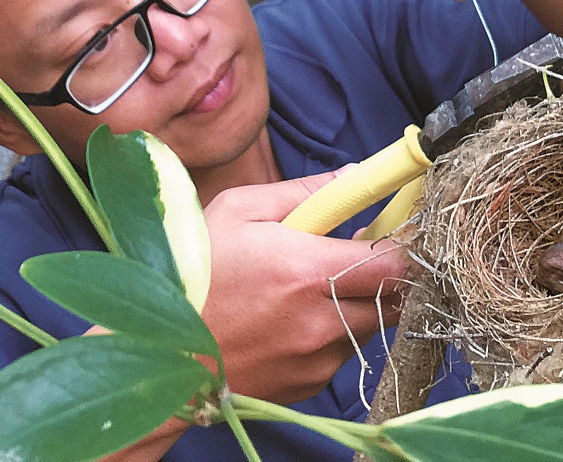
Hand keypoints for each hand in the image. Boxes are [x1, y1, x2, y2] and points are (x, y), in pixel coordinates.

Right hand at [199, 173, 408, 402]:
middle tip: (358, 257)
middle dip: (385, 276)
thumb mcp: (240, 210)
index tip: (396, 232)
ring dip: (358, 305)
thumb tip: (354, 176)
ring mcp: (317, 360)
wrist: (158, 349)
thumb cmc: (195, 272)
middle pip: (393, 300)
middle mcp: (321, 322)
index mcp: (308, 271)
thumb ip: (305, 192)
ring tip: (310, 289)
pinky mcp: (308, 385)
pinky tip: (291, 321)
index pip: (395, 264)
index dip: (404, 246)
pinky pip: (340, 354)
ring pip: (368, 327)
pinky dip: (330, 334)